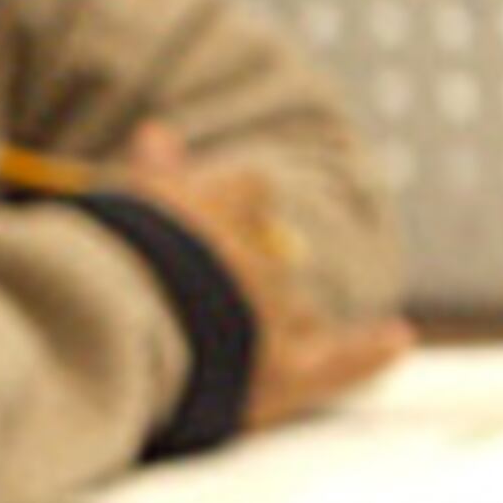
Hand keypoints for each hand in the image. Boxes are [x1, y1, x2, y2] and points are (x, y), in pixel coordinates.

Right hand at [119, 122, 412, 429]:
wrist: (118, 317)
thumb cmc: (104, 258)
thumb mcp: (123, 203)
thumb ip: (152, 170)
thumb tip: (158, 130)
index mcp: (210, 209)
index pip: (251, 190)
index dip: (243, 202)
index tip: (240, 207)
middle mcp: (251, 256)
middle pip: (272, 260)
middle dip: (254, 275)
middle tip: (215, 294)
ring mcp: (272, 314)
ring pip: (293, 311)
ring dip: (276, 322)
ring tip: (234, 343)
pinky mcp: (283, 371)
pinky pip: (339, 361)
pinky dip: (370, 350)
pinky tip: (397, 337)